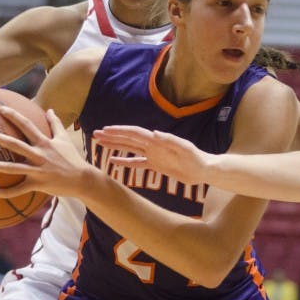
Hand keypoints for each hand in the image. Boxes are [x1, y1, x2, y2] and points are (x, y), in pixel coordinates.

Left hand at [0, 107, 88, 199]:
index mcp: (44, 142)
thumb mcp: (64, 138)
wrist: (82, 179)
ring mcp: (38, 170)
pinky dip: (7, 192)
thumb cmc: (72, 158)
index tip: (1, 110)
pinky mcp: (38, 184)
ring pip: (14, 168)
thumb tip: (50, 110)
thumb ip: (55, 123)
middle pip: (16, 144)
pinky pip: (20, 189)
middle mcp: (39, 154)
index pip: (27, 125)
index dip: (14, 116)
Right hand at [90, 125, 207, 185]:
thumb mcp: (185, 148)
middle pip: (128, 139)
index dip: (120, 131)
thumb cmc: (197, 158)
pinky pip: (136, 163)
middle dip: (112, 136)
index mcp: (157, 140)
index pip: (134, 133)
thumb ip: (170, 140)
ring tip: (100, 143)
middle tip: (95, 134)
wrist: (204, 170)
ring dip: (115, 146)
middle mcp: (152, 145)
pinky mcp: (155, 165)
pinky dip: (125, 162)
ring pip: (129, 149)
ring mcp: (153, 155)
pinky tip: (113, 162)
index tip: (106, 130)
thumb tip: (154, 133)